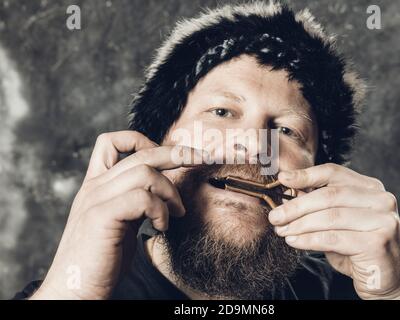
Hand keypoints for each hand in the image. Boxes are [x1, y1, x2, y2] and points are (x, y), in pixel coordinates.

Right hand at [31, 131, 204, 299]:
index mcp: (96, 184)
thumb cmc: (102, 259)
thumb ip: (135, 201)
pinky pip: (143, 198)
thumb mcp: (120, 222)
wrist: (74, 290)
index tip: (169, 156)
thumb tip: (164, 189)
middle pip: (142, 152)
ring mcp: (96, 198)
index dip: (143, 140)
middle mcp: (94, 186)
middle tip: (203, 159)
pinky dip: (160, 211)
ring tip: (175, 213)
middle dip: (178, 153)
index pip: (112, 141)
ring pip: (146, 173)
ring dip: (170, 192)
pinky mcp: (101, 216)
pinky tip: (160, 227)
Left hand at [269, 163, 399, 298]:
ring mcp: (383, 220)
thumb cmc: (358, 249)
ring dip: (299, 224)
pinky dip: (309, 240)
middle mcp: (381, 200)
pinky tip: (294, 241)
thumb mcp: (337, 223)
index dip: (306, 175)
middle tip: (275, 216)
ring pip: (329, 217)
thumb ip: (319, 206)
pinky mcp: (378, 242)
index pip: (333, 173)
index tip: (282, 179)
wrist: (387, 281)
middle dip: (296, 206)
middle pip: (328, 195)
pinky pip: (333, 238)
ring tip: (282, 231)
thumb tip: (289, 191)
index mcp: (371, 188)